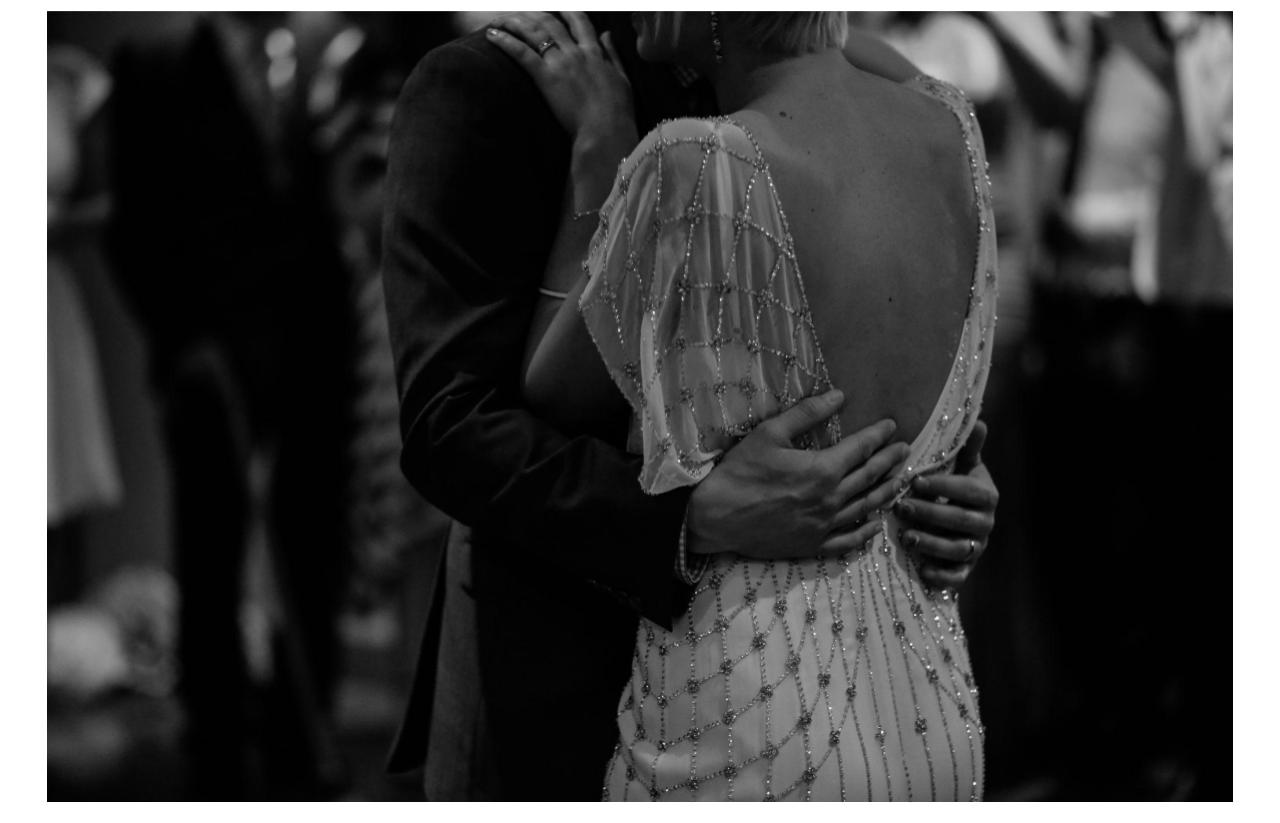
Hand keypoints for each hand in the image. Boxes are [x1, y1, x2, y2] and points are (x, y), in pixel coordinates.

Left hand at [486, 12, 635, 146]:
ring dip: (515, 22)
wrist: (606, 130)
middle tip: (518, 12)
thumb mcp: (622, 78)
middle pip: (551, 22)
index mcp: (594, 52)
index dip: (566, 11)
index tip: (556, 8)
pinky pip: (522, 53)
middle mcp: (576, 52)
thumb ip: (613, 54)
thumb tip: (607, 34)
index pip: (579, 22)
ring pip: (534, 31)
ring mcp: (560, 63)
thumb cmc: (617, 111)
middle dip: (533, 14)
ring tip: (498, 20)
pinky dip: (506, 41)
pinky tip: (492, 35)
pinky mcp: (546, 77)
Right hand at [687, 390, 910, 560]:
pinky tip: (875, 524)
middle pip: (870, 477)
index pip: (861, 448)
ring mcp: (824, 525)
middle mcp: (831, 499)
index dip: (879, 435)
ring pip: (866, 507)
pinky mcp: (813, 544)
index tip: (891, 426)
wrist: (715, 517)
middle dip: (890, 461)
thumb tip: (839, 396)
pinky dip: (866, 532)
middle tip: (905, 451)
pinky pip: (849, 540)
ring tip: (900, 482)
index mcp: (823, 469)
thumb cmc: (739, 472)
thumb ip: (807, 414)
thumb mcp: (769, 433)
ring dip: (886, 492)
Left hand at [894, 421, 998, 590]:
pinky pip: (958, 577)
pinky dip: (942, 576)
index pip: (968, 491)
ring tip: (905, 536)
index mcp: (986, 495)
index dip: (944, 487)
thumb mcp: (962, 466)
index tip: (916, 481)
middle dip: (930, 514)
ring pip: (957, 549)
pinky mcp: (966, 569)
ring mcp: (976, 547)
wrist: (962, 523)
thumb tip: (976, 418)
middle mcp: (985, 523)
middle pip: (960, 521)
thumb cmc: (955, 488)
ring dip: (931, 544)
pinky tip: (923, 570)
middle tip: (901, 507)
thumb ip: (966, 447)